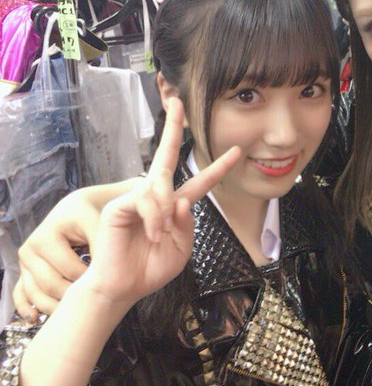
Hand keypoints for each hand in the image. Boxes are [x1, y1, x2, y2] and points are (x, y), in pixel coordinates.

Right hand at [13, 188, 101, 320]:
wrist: (76, 209)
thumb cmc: (89, 216)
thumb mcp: (97, 223)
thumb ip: (101, 245)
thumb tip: (105, 273)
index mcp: (44, 238)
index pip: (68, 269)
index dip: (89, 280)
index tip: (107, 285)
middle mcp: (29, 250)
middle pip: (50, 285)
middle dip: (72, 296)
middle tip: (95, 302)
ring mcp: (24, 263)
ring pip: (35, 294)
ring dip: (53, 307)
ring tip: (74, 314)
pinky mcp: (24, 271)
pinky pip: (20, 294)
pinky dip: (26, 308)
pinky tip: (35, 319)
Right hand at [79, 98, 239, 305]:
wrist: (124, 286)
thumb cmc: (151, 267)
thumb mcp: (181, 248)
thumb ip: (188, 224)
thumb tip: (181, 200)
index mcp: (175, 206)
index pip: (200, 182)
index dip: (218, 167)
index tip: (237, 151)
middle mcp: (156, 196)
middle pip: (166, 155)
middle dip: (172, 126)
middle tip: (177, 99)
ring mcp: (137, 197)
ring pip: (161, 188)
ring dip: (166, 215)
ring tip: (160, 235)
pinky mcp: (120, 203)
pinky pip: (146, 201)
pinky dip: (155, 219)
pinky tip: (151, 234)